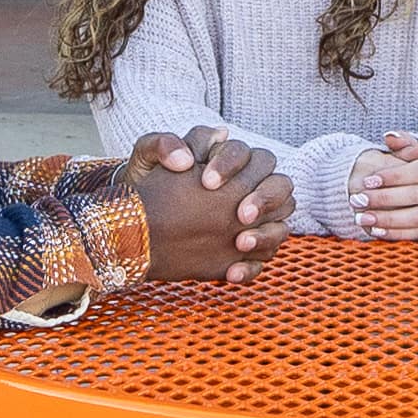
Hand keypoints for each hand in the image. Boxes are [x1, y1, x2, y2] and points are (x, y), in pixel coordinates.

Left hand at [128, 126, 293, 287]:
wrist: (136, 217)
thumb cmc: (148, 181)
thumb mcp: (147, 158)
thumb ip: (162, 145)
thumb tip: (186, 159)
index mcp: (229, 160)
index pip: (248, 155)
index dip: (232, 166)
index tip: (207, 183)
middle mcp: (247, 188)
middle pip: (280, 185)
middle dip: (265, 199)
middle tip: (240, 214)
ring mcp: (250, 221)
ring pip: (281, 223)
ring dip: (266, 234)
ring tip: (240, 243)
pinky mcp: (242, 249)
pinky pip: (262, 259)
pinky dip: (251, 268)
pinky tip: (230, 273)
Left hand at [349, 131, 417, 235]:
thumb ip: (404, 142)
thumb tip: (390, 136)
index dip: (393, 176)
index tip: (368, 180)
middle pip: (416, 195)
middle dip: (384, 199)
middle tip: (357, 200)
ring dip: (388, 220)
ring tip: (362, 218)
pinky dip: (397, 234)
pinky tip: (375, 231)